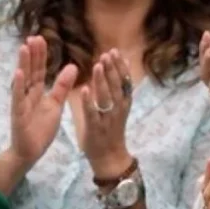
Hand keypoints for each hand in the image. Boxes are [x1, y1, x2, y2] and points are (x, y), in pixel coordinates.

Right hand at [7, 36, 78, 168]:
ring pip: (22, 81)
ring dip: (23, 64)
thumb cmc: (40, 129)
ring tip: (24, 47)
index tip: (42, 38)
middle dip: (32, 55)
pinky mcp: (17, 114)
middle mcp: (27, 95)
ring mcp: (21, 104)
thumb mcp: (56, 105)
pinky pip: (17, 98)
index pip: (39, 71)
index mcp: (37, 93)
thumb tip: (73, 66)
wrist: (30, 152)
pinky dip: (18, 86)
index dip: (41, 56)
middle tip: (34, 36)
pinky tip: (18, 73)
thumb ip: (62, 86)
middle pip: (31, 71)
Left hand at [78, 49, 134, 178]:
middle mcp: (119, 109)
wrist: (110, 157)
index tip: (115, 51)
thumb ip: (119, 85)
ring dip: (102, 81)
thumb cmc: (111, 128)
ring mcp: (107, 119)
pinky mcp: (95, 128)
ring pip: (106, 98)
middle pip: (117, 86)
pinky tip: (84, 89)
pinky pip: (92, 113)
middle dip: (112, 69)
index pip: (125, 81)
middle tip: (106, 54)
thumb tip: (124, 62)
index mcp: (124, 103)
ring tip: (98, 65)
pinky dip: (89, 101)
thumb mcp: (119, 106)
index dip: (120, 66)